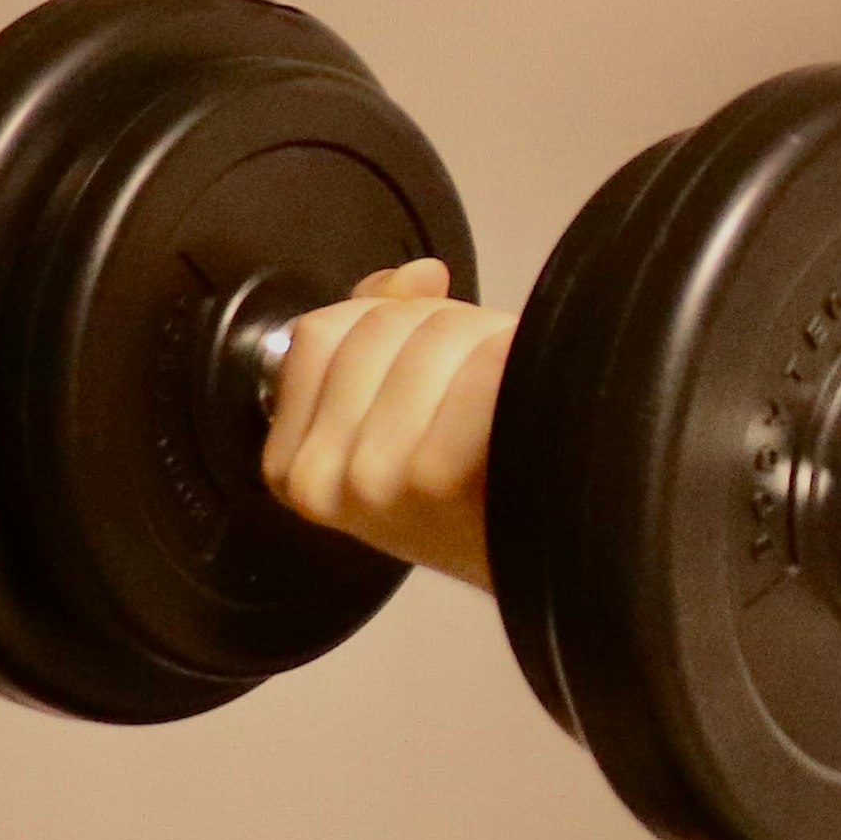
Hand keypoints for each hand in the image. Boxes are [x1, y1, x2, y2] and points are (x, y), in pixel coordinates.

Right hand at [262, 256, 512, 592]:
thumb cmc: (474, 497)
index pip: (321, 332)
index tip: (431, 364)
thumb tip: (419, 275)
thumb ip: (381, 334)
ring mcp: (374, 479)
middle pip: (378, 325)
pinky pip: (477, 364)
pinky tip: (526, 410)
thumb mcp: (398, 421)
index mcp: (293, 469)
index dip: (389, 321)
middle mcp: (323, 478)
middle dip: (443, 331)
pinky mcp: (434, 474)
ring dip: (483, 345)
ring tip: (503, 403)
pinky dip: (512, 366)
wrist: (547, 565)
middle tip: (481, 387)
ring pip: (430, 333)